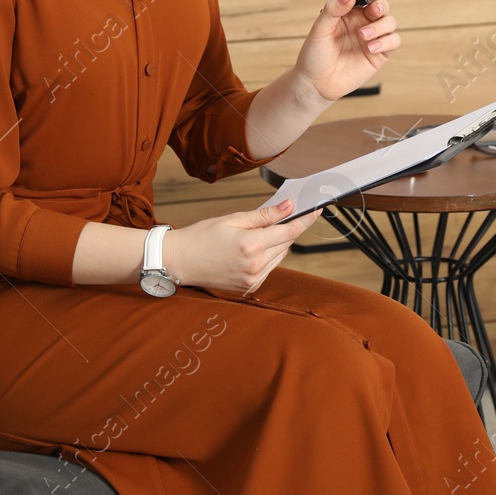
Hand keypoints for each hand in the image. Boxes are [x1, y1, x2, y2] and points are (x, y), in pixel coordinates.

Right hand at [162, 201, 321, 295]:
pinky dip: (267, 257)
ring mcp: (252, 280)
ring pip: (280, 257)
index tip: (317, 210)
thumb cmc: (201, 237)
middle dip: (286, 230)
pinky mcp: (248, 288)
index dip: (306, 219)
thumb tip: (290, 206)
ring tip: (255, 236)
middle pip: (286, 244)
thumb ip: (265, 215)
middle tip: (277, 218)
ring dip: (276, 244)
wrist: (178, 262)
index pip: (290, 231)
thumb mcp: (233, 219)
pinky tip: (250, 251)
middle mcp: (254, 266)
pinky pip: (269, 269)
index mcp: (251, 246)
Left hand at [291, 0, 401, 105]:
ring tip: (363, 36)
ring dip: (380, 26)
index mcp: (348, 12)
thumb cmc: (314, 54)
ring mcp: (372, 38)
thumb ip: (333, 10)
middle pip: (381, 6)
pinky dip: (386, 41)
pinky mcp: (379, 54)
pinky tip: (371, 47)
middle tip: (373, 10)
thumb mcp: (319, 29)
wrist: (315, 83)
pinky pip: (393, 42)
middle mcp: (362, 22)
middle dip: (381, 5)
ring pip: (390, 22)